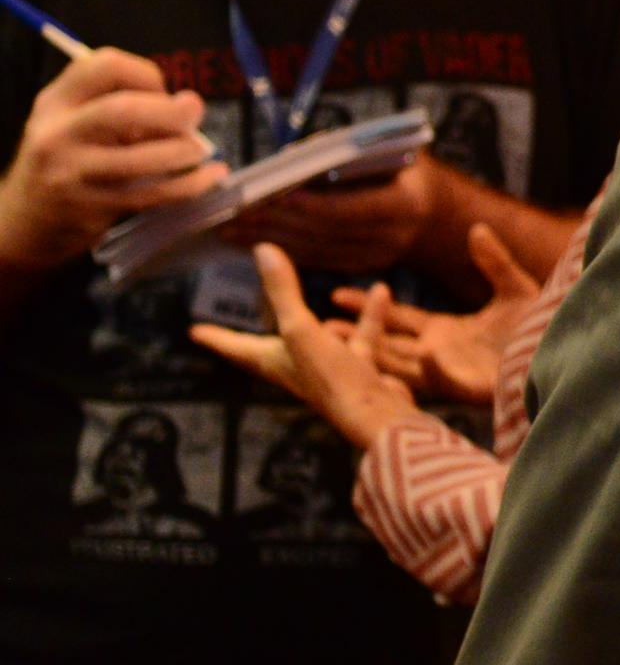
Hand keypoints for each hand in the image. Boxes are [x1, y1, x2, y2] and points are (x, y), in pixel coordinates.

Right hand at [0, 47, 224, 270]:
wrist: (23, 221)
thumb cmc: (64, 160)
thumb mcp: (72, 121)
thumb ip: (117, 104)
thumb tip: (185, 106)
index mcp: (56, 101)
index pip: (105, 66)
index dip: (147, 74)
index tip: (163, 92)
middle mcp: (59, 132)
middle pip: (124, 110)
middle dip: (171, 112)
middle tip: (193, 115)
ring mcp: (74, 173)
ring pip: (142, 158)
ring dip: (184, 151)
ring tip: (198, 151)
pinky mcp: (93, 208)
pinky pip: (153, 195)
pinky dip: (192, 184)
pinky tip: (211, 176)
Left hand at [190, 242, 423, 451]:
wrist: (376, 414)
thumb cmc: (330, 377)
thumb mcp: (301, 329)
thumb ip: (283, 292)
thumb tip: (262, 250)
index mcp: (274, 361)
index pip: (235, 347)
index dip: (215, 337)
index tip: (194, 332)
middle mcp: (297, 367)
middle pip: (270, 348)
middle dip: (255, 337)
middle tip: (240, 327)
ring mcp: (329, 370)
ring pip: (320, 340)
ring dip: (324, 319)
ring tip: (330, 295)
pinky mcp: (359, 370)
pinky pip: (362, 337)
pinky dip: (369, 315)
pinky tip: (380, 293)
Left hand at [229, 149, 440, 275]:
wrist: (439, 216)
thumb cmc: (408, 171)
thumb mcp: (394, 151)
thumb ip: (352, 151)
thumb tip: (297, 155)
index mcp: (405, 205)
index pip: (354, 209)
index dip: (316, 204)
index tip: (280, 194)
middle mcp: (391, 237)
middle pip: (326, 232)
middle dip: (279, 222)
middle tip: (237, 213)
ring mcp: (376, 257)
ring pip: (315, 251)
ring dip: (270, 241)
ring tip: (231, 229)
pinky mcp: (360, 267)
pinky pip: (316, 260)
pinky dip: (282, 251)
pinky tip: (251, 243)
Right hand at [333, 224, 537, 402]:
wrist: (572, 352)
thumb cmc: (544, 329)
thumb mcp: (516, 288)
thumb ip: (494, 262)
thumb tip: (476, 231)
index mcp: (449, 332)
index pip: (398, 319)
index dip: (368, 307)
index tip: (334, 294)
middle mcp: (443, 354)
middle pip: (388, 345)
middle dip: (354, 336)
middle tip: (317, 326)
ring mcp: (455, 372)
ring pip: (404, 365)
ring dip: (378, 354)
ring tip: (345, 342)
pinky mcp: (474, 388)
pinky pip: (448, 379)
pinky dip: (436, 367)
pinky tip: (426, 351)